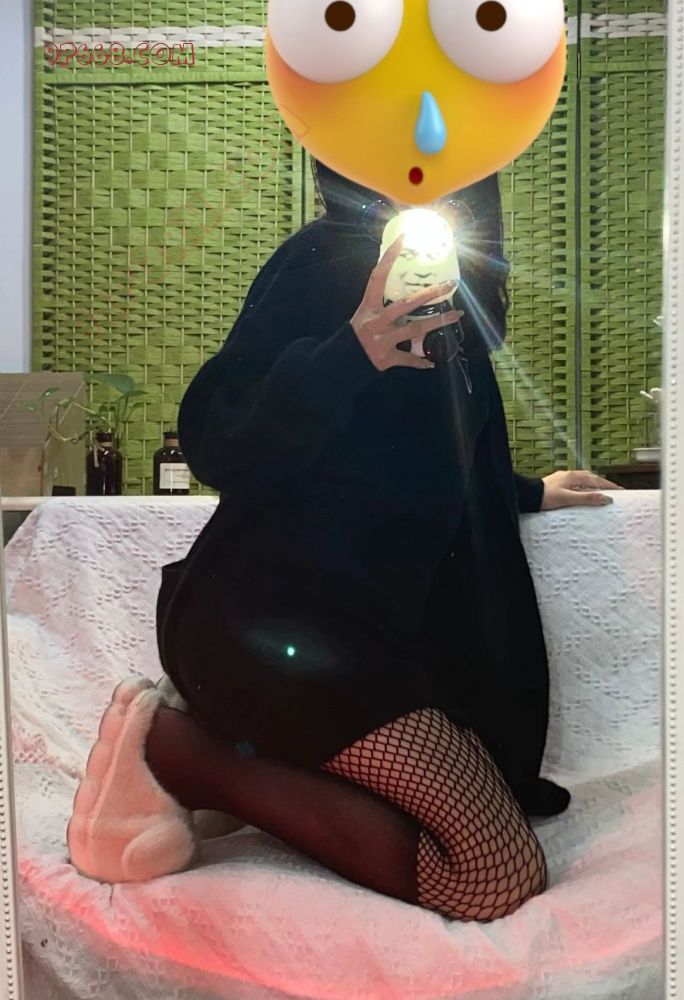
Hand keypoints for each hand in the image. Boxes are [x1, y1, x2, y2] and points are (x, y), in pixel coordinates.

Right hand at [350, 235, 462, 371]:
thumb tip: (406, 291)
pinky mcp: (387, 358)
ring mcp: (382, 340)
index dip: (389, 258)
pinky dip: (420, 361)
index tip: (403, 239)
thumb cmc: (357, 334)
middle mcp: (376, 322)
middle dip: (429, 294)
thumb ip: (382, 305)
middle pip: (406, 305)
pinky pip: (408, 359)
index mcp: (369, 307)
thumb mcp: (365, 315)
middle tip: (449, 285)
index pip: (378, 277)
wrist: (343, 361)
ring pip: (415, 330)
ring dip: (438, 322)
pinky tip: (432, 362)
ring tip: (457, 315)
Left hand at [540, 470, 624, 510]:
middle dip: (603, 484)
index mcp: (573, 476)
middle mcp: (569, 475)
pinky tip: (583, 493)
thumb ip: (587, 498)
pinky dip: (584, 487)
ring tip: (602, 492)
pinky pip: (576, 484)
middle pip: (591, 478)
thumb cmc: (545, 497)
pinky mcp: (558, 484)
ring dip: (594, 485)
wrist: (528, 496)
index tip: (621, 491)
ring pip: (583, 480)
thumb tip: (606, 498)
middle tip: (614, 491)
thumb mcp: (568, 498)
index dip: (609, 486)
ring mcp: (563, 478)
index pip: (597, 480)